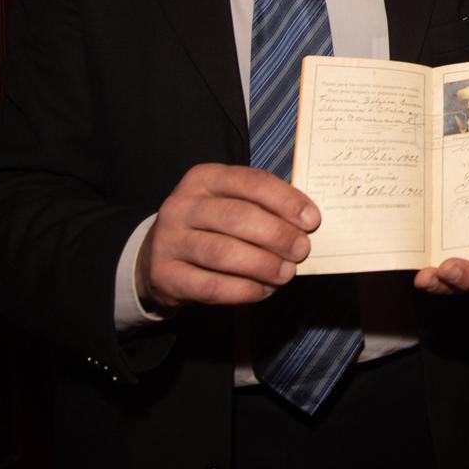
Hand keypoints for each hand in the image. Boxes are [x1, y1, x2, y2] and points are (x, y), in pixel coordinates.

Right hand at [136, 163, 317, 312]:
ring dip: (264, 265)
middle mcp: (182, 205)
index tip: (312, 220)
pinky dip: (244, 290)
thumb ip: (263, 208)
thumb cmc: (209, 227)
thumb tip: (307, 223)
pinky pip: (212, 286)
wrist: (157, 256)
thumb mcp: (229, 204)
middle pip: (238, 217)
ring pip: (224, 252)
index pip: (251, 181)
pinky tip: (263, 290)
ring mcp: (169, 240)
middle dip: (277, 235)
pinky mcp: (165, 275)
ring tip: (286, 273)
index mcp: (204, 178)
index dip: (286, 200)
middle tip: (302, 250)